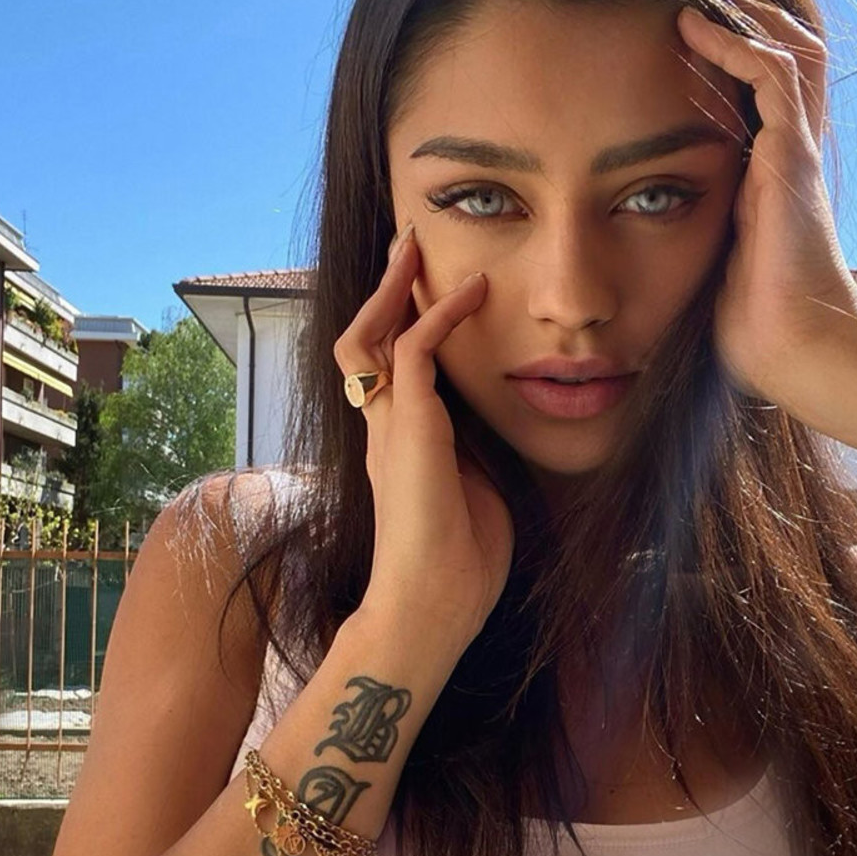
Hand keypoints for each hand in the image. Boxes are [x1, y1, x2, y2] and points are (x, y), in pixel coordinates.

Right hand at [333, 225, 514, 648]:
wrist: (433, 607)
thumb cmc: (458, 568)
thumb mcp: (474, 496)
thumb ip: (472, 458)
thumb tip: (492, 436)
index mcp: (397, 448)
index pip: (386, 374)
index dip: (402, 329)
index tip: (430, 293)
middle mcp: (383, 431)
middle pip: (364, 345)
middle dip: (384, 294)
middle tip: (407, 249)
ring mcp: (390, 429)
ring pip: (370, 338)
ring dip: (395, 289)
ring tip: (416, 248)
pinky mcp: (409, 429)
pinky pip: (414, 351)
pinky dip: (441, 314)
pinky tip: (472, 291)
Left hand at [677, 0, 856, 407]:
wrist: (798, 350)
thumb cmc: (755, 330)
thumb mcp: (711, 276)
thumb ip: (692, 249)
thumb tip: (640, 264)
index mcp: (772, 186)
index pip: (761, 104)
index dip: (729, 67)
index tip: (676, 49)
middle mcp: (790, 160)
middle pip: (784, 64)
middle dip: (744, 25)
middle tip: (691, 4)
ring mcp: (796, 155)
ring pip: (785, 53)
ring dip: (739, 19)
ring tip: (691, 0)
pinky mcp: (793, 157)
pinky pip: (772, 74)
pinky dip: (736, 42)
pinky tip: (694, 27)